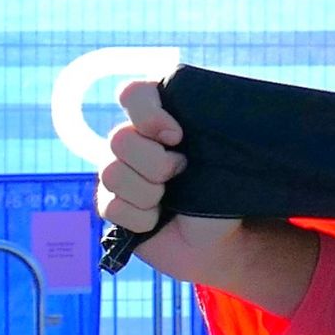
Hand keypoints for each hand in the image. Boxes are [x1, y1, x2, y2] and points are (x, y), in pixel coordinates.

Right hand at [97, 78, 242, 279]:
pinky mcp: (111, 205)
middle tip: (182, 173)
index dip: (149, 114)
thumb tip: (179, 128)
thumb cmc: (224, 193)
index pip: (134, 94)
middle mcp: (133, 141)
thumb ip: (206, 128)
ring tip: (171, 201)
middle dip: (157, 164)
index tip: (178, 136)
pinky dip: (141, 219)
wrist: (219, 240)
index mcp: (159, 117)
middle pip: (119, 138)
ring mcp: (118, 172)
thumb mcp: (224, 157)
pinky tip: (156, 220)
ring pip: (111, 173)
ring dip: (149, 194)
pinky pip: (110, 207)